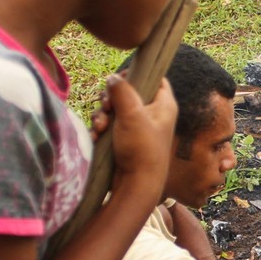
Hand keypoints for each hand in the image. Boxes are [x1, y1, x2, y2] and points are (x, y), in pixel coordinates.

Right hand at [101, 74, 176, 196]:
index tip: (122, 79)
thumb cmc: (141, 149)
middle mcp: (152, 114)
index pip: (155, 78)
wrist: (135, 185)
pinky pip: (109, 125)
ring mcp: (137, 127)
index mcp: (164, 104)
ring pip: (115, 109)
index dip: (138, 74)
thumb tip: (114, 77)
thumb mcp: (132, 115)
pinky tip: (96, 137)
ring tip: (101, 128)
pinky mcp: (124, 139)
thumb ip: (122, 91)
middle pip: (129, 92)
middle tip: (107, 107)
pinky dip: (101, 129)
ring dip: (102, 115)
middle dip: (111, 99)